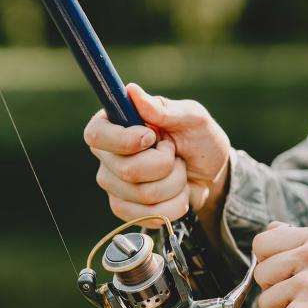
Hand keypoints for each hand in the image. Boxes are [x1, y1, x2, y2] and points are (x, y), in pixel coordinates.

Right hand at [83, 84, 230, 226]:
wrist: (211, 175)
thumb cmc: (199, 140)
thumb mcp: (191, 117)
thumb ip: (163, 108)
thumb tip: (132, 92)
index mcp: (114, 124)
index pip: (96, 135)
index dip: (124, 141)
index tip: (151, 137)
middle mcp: (107, 155)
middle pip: (127, 171)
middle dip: (165, 165)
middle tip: (174, 154)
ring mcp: (113, 185)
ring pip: (144, 195)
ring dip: (175, 184)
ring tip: (179, 172)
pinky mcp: (125, 209)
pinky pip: (148, 215)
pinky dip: (174, 206)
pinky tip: (177, 193)